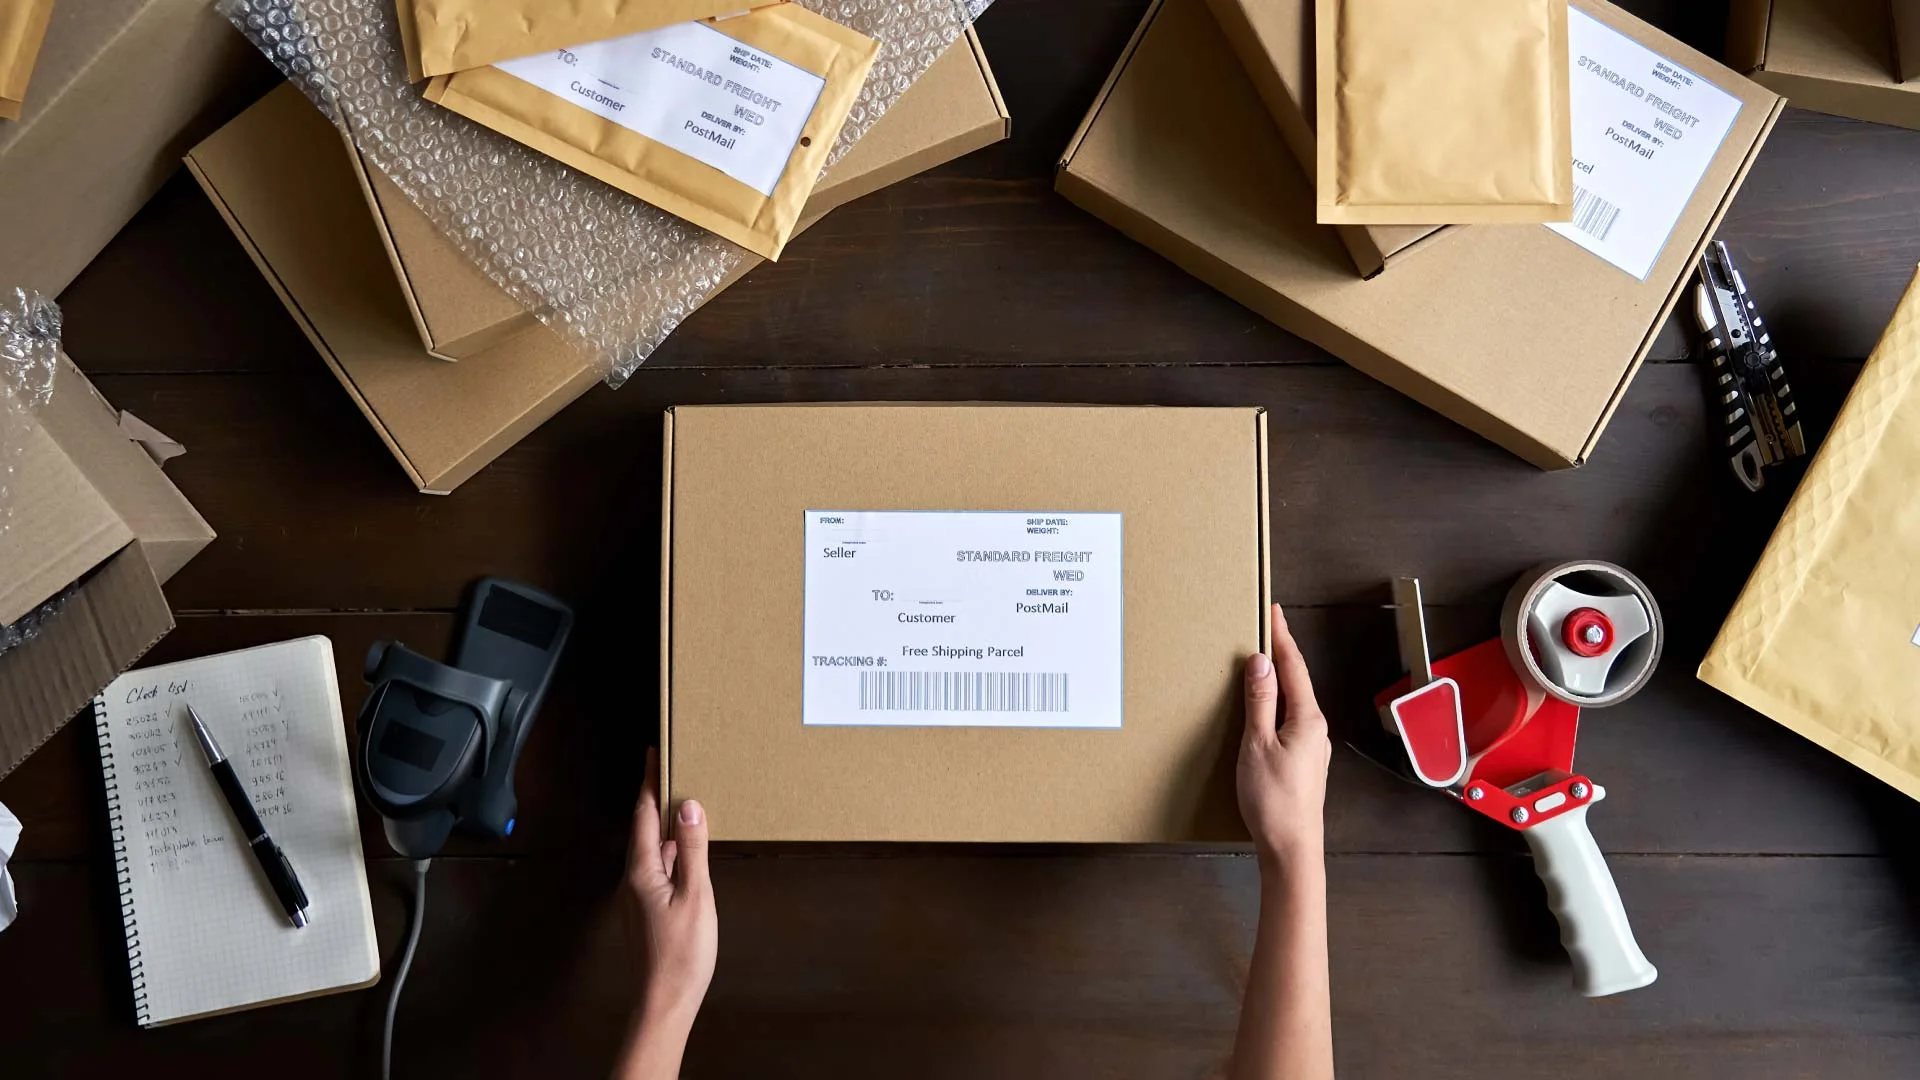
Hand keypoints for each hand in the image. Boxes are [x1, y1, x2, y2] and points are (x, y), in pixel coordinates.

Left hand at [628, 748, 717, 1027]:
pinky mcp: (646, 910)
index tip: (653, 754)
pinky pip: (657, 867)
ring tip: (682, 804)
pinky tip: (685, 852)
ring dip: (664, 825)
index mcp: (642, 870)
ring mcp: (638, 895)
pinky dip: (670, 850)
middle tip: (670, 770)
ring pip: (651, 849)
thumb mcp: (696, 896)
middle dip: (656, 798)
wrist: (664, 1001)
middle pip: (644, 828)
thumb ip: (693, 850)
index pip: (644, 815)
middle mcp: (633, 878)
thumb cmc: (682, 953)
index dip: (649, 783)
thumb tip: (689, 806)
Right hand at [1237, 604, 1331, 868]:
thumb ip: (1260, 703)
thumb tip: (1260, 663)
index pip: (1293, 668)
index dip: (1282, 638)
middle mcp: (1316, 729)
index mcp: (1308, 719)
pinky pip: (1290, 721)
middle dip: (1281, 654)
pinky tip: (1264, 707)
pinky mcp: (1303, 762)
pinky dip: (1277, 704)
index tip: (1274, 611)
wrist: (1292, 848)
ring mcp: (1312, 747)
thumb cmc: (1274, 801)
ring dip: (1278, 680)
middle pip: (1297, 682)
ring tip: (1261, 662)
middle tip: (1266, 627)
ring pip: (1294, 702)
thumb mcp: (1258, 745)